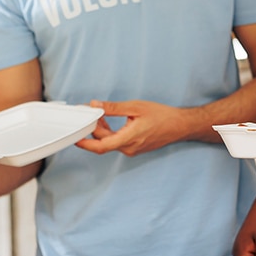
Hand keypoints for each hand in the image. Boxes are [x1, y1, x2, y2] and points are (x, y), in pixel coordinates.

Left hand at [75, 99, 190, 156]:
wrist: (180, 125)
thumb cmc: (162, 116)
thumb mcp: (135, 107)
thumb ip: (113, 108)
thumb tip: (95, 105)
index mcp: (129, 139)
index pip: (101, 146)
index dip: (85, 142)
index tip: (75, 136)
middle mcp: (129, 148)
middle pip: (103, 142)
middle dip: (93, 129)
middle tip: (88, 114)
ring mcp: (132, 150)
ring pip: (110, 142)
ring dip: (101, 130)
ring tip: (100, 114)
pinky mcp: (135, 148)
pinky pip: (117, 142)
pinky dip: (110, 132)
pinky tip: (108, 120)